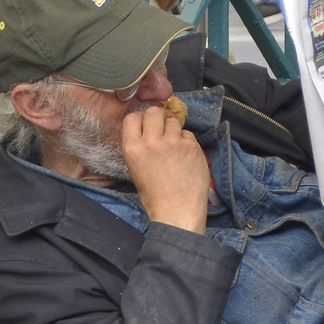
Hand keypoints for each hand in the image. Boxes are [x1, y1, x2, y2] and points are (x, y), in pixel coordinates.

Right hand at [122, 104, 209, 233]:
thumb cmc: (155, 196)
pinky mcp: (191, 146)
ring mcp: (173, 142)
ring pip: (173, 120)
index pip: (132, 117)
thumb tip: (149, 129)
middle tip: (163, 131)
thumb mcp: (136, 169)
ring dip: (174, 130)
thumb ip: (140, 146)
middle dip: (159, 118)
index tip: (147, 125)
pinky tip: (186, 158)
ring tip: (175, 148)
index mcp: (132, 149)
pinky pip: (188, 134)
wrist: (176, 212)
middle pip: (154, 112)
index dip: (141, 119)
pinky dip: (187, 142)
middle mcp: (151, 142)